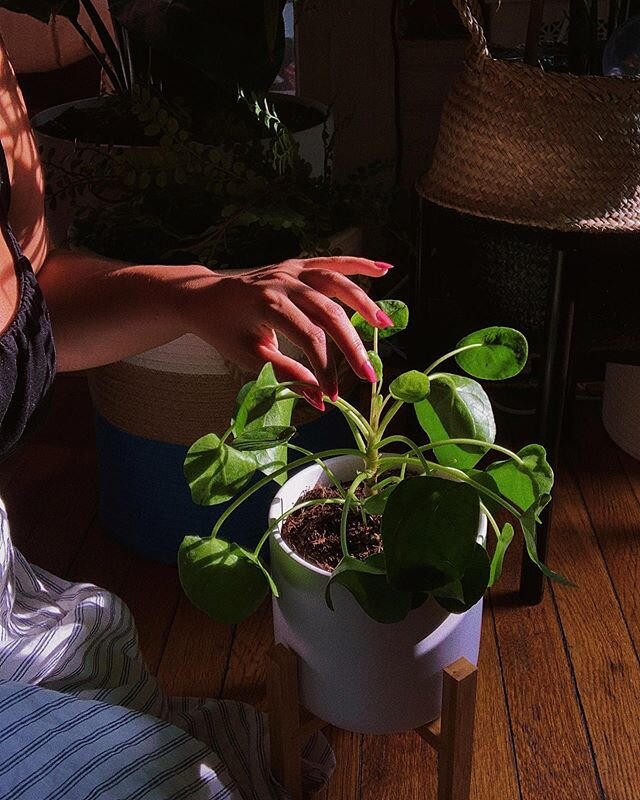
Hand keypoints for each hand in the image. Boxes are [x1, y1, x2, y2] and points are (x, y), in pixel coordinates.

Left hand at [189, 257, 394, 407]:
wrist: (203, 297)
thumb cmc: (224, 329)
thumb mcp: (249, 357)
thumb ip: (285, 374)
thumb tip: (318, 400)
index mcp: (268, 305)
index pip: (309, 339)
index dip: (325, 369)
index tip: (333, 395)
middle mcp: (282, 282)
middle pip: (329, 313)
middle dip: (351, 347)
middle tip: (368, 376)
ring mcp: (291, 270)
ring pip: (336, 282)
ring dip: (364, 302)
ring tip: (384, 323)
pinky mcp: (297, 265)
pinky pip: (332, 262)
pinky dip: (358, 264)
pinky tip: (384, 268)